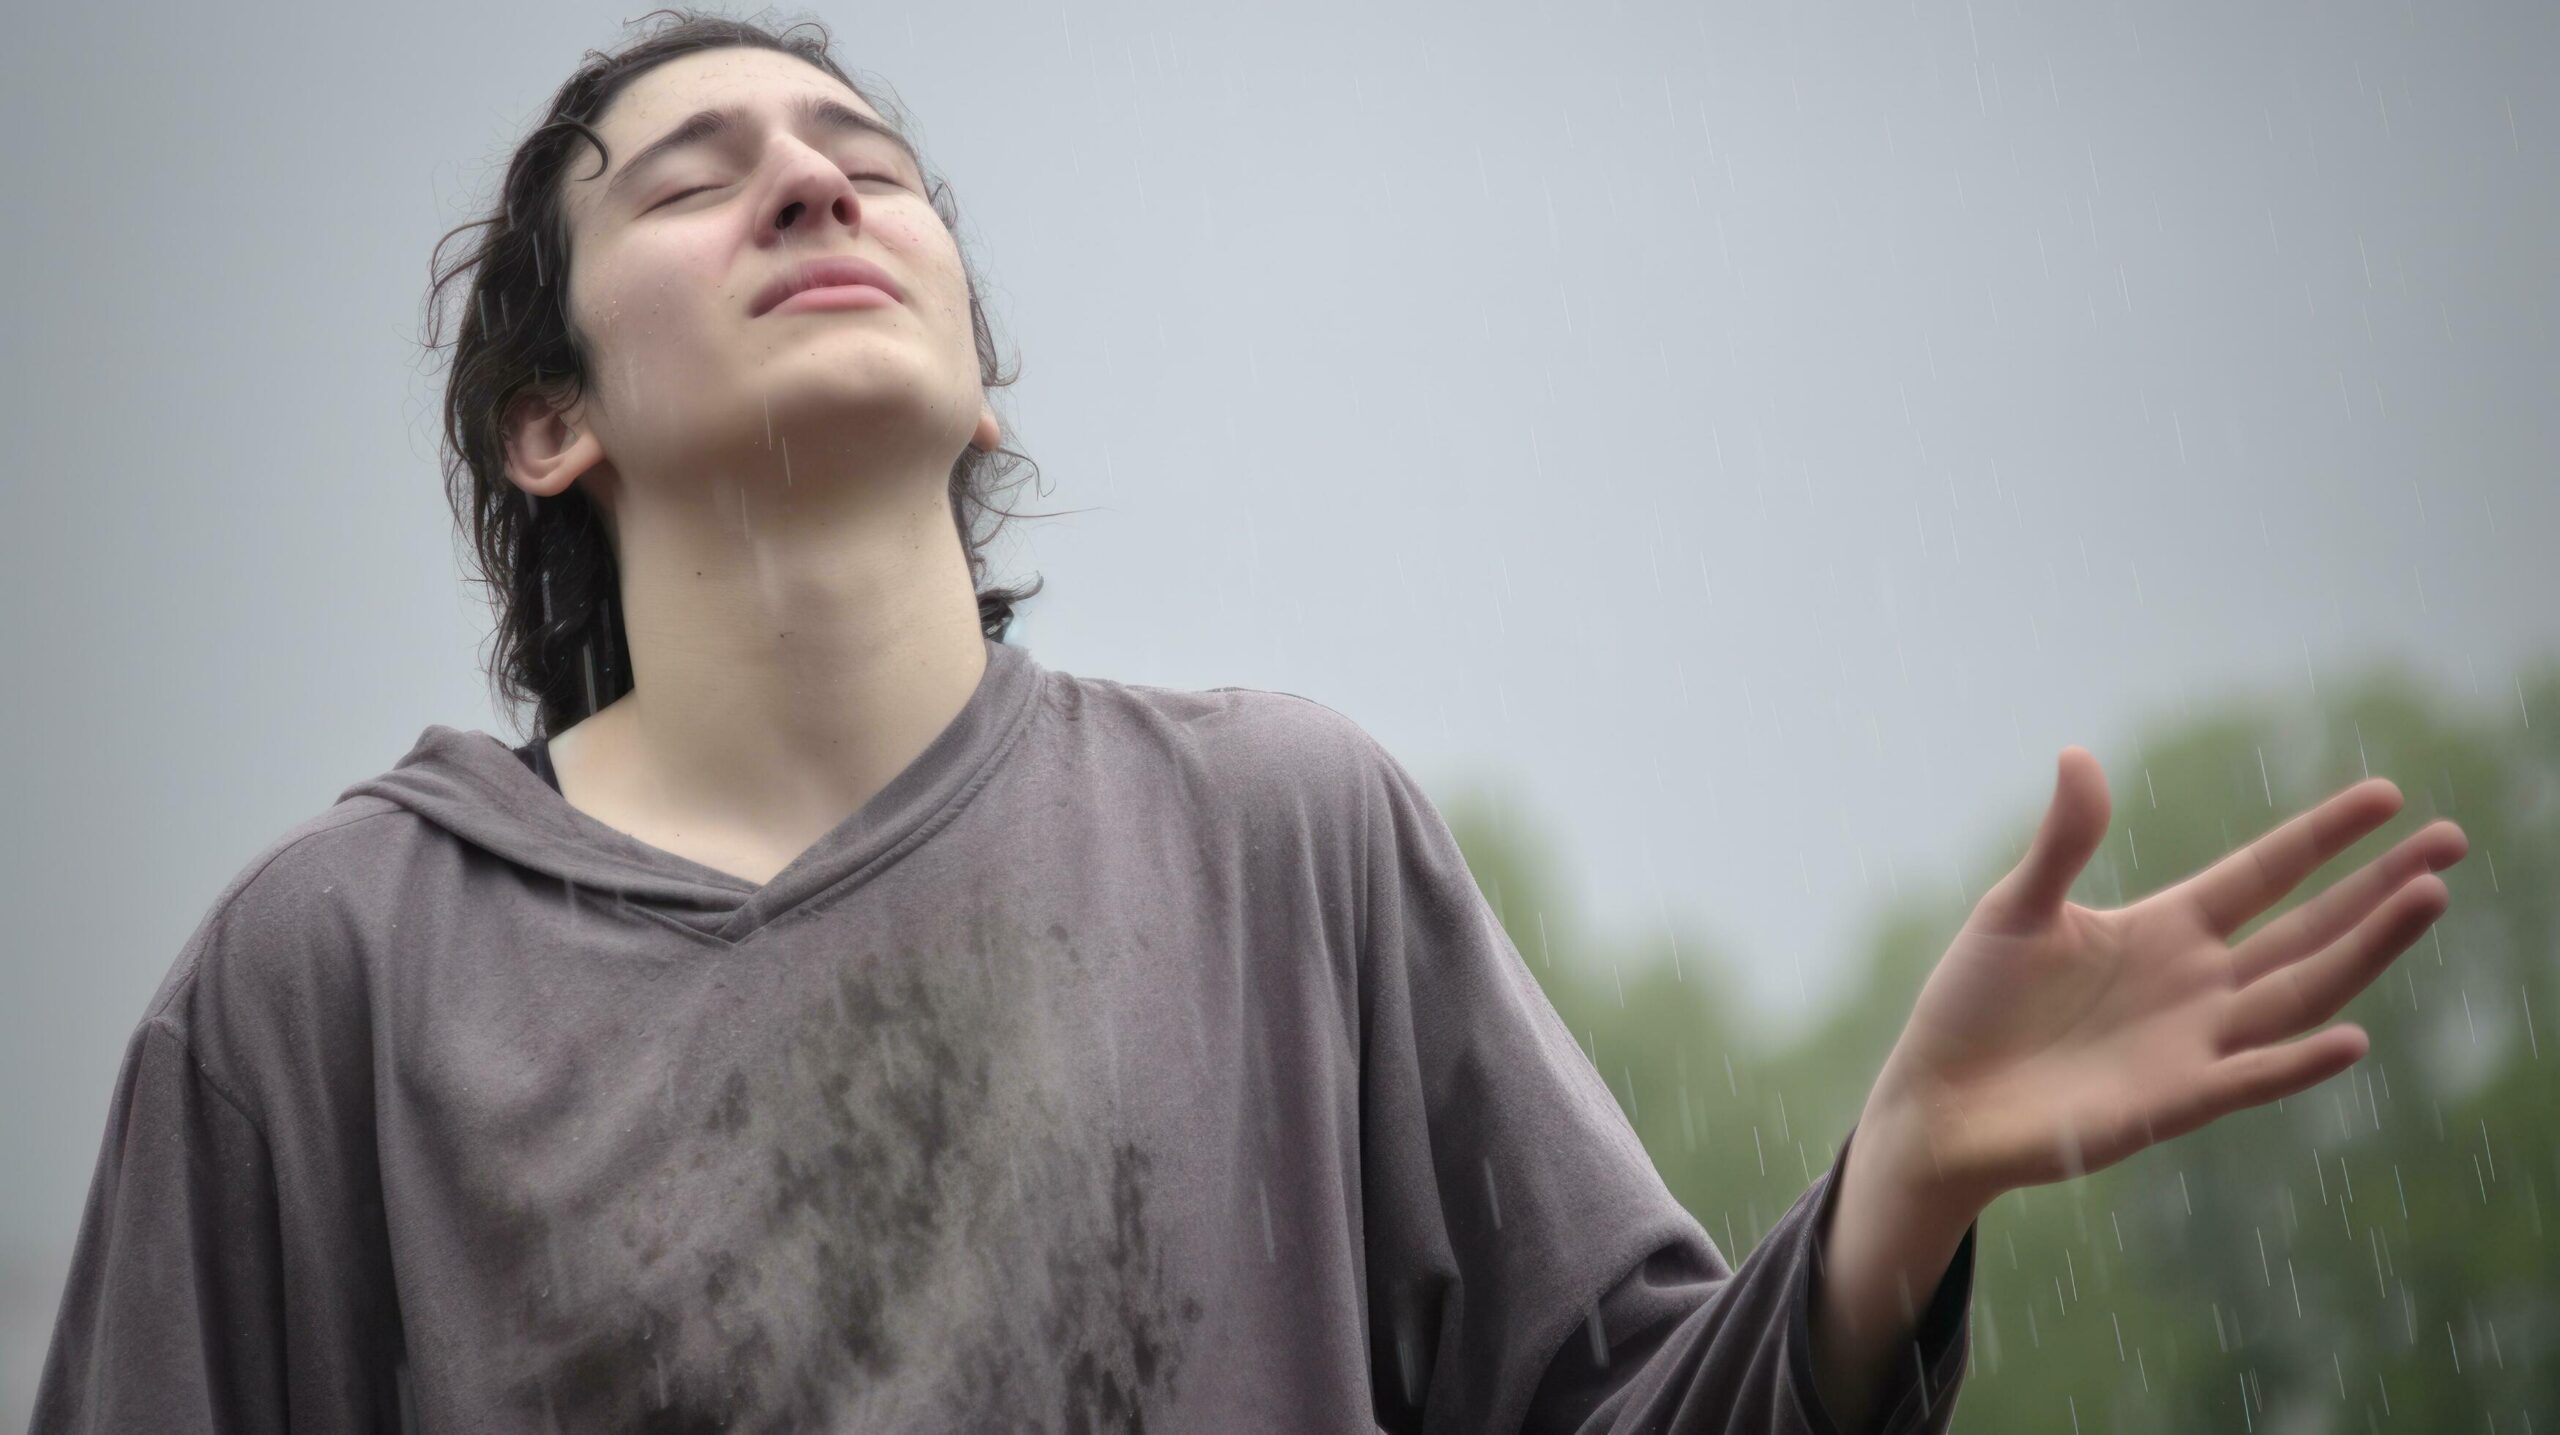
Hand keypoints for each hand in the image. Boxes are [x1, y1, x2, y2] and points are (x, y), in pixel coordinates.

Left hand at [1862, 747, 2467, 1209]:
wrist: (1937, 1101)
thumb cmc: (1972, 1006)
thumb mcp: (2015, 910)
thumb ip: (2061, 843)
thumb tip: (2079, 755)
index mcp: (2163, 929)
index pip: (2264, 874)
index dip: (2323, 837)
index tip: (2387, 795)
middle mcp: (2196, 983)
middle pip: (2307, 929)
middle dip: (2378, 888)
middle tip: (2450, 841)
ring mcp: (2194, 1043)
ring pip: (2301, 992)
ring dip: (2364, 951)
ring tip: (2428, 899)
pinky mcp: (2174, 1102)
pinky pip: (2251, 1077)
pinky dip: (2300, 1061)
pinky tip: (2354, 1037)